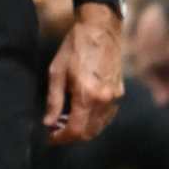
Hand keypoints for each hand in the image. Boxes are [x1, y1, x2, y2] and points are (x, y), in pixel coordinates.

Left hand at [44, 2, 124, 143]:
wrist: (100, 30)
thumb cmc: (74, 48)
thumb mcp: (56, 72)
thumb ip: (53, 100)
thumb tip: (48, 122)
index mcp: (87, 95)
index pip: (76, 130)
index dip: (61, 138)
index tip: (50, 137)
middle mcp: (105, 100)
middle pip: (89, 132)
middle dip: (71, 135)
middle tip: (56, 129)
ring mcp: (115, 97)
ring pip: (99, 126)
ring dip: (83, 128)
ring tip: (65, 119)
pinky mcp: (120, 92)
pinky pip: (107, 115)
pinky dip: (94, 119)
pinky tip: (81, 110)